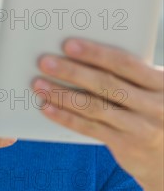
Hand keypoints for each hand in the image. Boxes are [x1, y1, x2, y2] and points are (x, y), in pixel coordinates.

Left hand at [32, 38, 163, 190]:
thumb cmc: (150, 107)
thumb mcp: (150, 88)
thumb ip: (126, 74)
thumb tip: (76, 52)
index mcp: (160, 82)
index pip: (125, 64)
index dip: (96, 53)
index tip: (68, 44)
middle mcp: (155, 105)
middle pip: (106, 84)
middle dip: (72, 71)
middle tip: (45, 62)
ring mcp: (142, 128)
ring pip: (95, 107)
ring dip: (63, 94)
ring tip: (39, 84)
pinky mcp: (127, 146)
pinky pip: (90, 128)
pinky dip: (66, 117)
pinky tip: (48, 108)